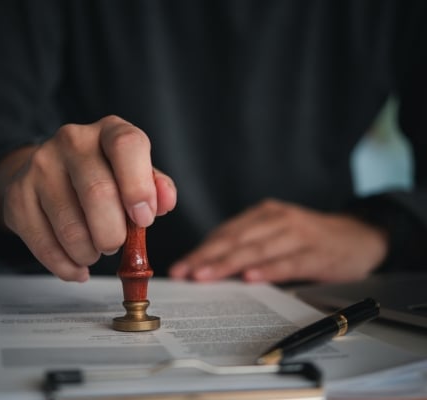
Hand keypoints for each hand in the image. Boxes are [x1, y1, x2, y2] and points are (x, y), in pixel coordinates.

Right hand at [0, 115, 176, 281]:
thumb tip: (165, 202)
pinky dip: (66, 265)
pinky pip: (44, 245)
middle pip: (98, 193)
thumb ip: (156, 188)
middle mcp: (72, 141)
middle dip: (113, 233)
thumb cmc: (104, 175)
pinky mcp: (18, 196)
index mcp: (110, 130)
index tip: (143, 219)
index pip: (127, 145)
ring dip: (89, 253)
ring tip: (95, 251)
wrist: (51, 172)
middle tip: (115, 244)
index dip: (139, 187)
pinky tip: (76, 265)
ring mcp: (40, 166)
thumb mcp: (136, 174)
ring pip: (71, 227)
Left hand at [169, 199, 386, 282]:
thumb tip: (210, 267)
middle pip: (236, 240)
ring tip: (205, 276)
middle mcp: (278, 219)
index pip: (226, 233)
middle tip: (184, 273)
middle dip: (206, 257)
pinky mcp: (317, 253)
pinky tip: (251, 277)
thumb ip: (249, 245)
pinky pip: (289, 262)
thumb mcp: (277, 233)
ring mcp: (299, 234)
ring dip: (229, 263)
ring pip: (257, 249)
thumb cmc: (309, 238)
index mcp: (264, 214)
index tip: (180, 267)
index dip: (201, 250)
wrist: (359, 235)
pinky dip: (269, 269)